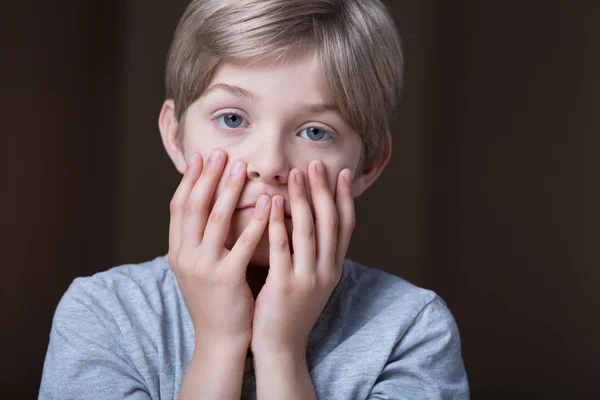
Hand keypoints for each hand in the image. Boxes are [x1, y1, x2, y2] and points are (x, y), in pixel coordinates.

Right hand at [168, 149, 271, 347]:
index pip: (179, 207)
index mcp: (177, 251)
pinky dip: (254, 221)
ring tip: (242, 167)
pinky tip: (268, 203)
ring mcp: (203, 268)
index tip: (202, 156)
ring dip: (228, 190)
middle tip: (223, 152)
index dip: (190, 180)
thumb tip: (208, 204)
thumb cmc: (215, 299)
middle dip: (208, 176)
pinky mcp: (225, 280)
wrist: (219, 340)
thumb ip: (200, 239)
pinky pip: (241, 244)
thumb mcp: (198, 267)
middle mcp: (184, 257)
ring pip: (215, 219)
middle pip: (194, 206)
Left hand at [251, 161, 354, 356]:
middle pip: (330, 223)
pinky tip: (273, 203)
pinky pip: (282, 248)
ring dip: (303, 200)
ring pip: (309, 231)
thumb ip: (314, 253)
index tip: (342, 173)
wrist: (281, 348)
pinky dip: (279, 223)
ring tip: (296, 174)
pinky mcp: (285, 286)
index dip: (345, 198)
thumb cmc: (291, 310)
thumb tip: (311, 219)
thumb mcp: (311, 280)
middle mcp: (326, 271)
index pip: (346, 226)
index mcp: (334, 268)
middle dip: (324, 190)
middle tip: (317, 163)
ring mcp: (307, 279)